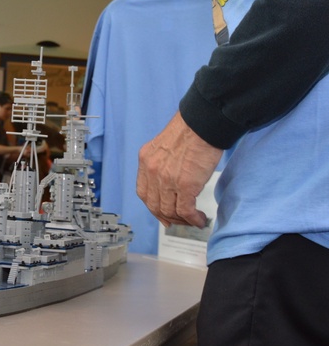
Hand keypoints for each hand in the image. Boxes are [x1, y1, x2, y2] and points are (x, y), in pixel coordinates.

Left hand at [137, 111, 222, 227]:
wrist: (203, 124)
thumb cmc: (191, 131)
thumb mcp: (164, 146)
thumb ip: (162, 162)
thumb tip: (170, 180)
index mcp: (146, 160)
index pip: (143, 192)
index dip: (153, 206)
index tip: (162, 213)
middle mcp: (152, 171)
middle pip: (154, 205)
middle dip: (167, 217)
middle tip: (179, 221)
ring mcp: (167, 180)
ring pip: (169, 210)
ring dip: (182, 220)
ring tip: (193, 220)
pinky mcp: (185, 185)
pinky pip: (185, 210)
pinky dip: (192, 219)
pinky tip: (200, 219)